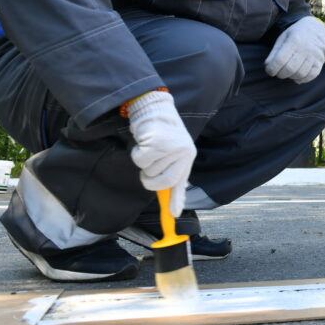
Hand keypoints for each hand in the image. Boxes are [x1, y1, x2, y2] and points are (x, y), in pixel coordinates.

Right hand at [126, 90, 195, 216]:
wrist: (154, 109)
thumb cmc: (162, 134)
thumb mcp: (172, 154)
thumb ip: (172, 176)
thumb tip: (175, 209)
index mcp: (188, 156)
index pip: (181, 182)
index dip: (177, 200)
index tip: (174, 215)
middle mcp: (183, 152)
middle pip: (163, 182)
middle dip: (150, 181)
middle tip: (146, 172)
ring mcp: (171, 147)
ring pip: (148, 170)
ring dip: (143, 162)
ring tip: (149, 147)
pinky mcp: (156, 142)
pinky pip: (140, 160)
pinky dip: (137, 154)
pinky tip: (144, 141)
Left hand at [265, 16, 324, 83]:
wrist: (315, 29)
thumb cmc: (295, 35)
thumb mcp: (283, 38)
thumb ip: (274, 52)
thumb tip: (268, 66)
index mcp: (294, 40)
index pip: (280, 60)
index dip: (272, 68)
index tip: (269, 70)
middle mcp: (306, 48)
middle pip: (290, 69)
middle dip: (281, 74)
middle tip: (278, 72)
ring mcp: (315, 55)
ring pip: (300, 74)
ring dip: (291, 77)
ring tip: (287, 73)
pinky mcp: (320, 61)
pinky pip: (311, 75)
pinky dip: (302, 79)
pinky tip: (297, 76)